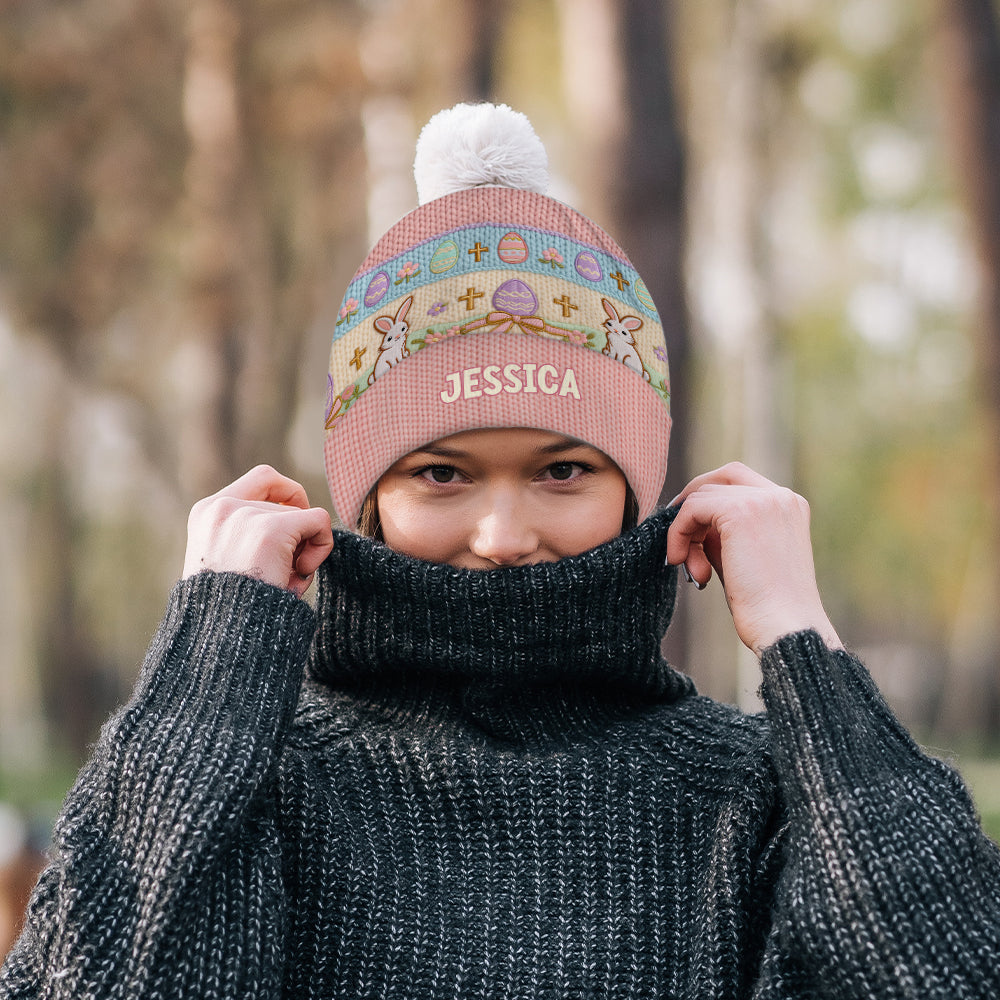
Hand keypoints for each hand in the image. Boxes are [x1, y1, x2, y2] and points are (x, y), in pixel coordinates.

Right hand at [183, 465, 334, 598]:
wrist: (221, 637)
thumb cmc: (230, 611)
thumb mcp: (228, 562)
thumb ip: (249, 535)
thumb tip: (304, 517)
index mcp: (206, 513)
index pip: (262, 479)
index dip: (288, 496)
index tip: (293, 528)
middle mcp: (222, 507)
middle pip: (286, 503)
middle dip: (294, 537)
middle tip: (284, 572)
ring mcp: (246, 516)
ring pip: (303, 517)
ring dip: (303, 551)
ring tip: (283, 582)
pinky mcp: (271, 530)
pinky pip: (319, 521)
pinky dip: (322, 546)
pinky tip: (300, 574)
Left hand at [666, 463, 841, 655]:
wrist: (784, 628)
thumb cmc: (766, 606)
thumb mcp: (743, 558)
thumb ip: (722, 534)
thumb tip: (691, 523)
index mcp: (789, 506)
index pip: (740, 481)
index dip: (708, 499)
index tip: (691, 530)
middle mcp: (780, 497)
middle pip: (721, 477)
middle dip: (693, 504)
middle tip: (678, 537)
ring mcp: (763, 501)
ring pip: (701, 496)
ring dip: (686, 532)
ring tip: (693, 570)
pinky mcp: (741, 512)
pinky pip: (692, 509)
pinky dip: (678, 533)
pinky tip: (680, 561)